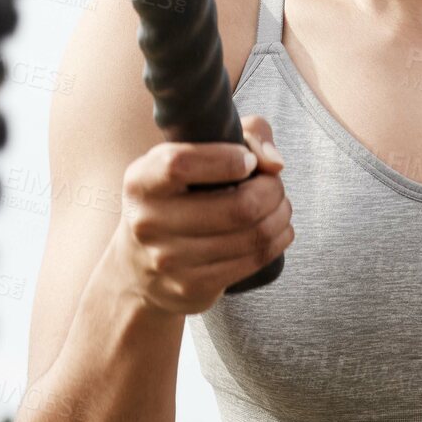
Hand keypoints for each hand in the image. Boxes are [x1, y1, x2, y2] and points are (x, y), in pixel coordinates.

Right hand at [119, 115, 292, 316]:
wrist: (141, 268)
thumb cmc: (180, 196)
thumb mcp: (192, 154)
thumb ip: (244, 134)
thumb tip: (275, 164)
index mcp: (141, 181)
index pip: (180, 165)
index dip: (226, 160)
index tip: (247, 161)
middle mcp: (147, 222)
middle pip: (237, 207)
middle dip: (272, 192)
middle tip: (275, 186)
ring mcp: (168, 261)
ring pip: (252, 236)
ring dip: (280, 217)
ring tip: (280, 207)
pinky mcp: (191, 287)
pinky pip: (252, 261)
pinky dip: (277, 242)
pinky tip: (278, 231)